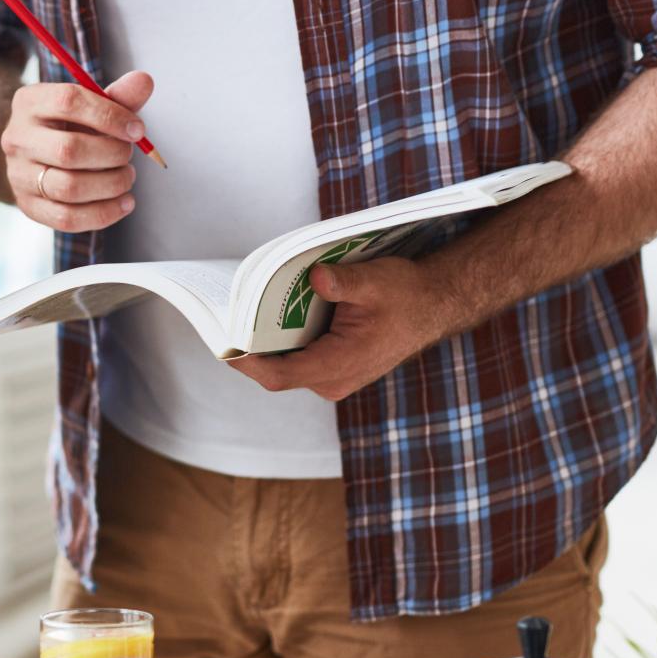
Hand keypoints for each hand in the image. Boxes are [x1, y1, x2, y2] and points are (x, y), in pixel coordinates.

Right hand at [0, 71, 152, 231]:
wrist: (35, 154)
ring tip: (127, 178)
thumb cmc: (68, 126)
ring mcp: (18, 175)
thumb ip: (118, 97)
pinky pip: (67, 218)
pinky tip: (124, 203)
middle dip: (112, 154)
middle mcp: (17, 138)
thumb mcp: (90, 105)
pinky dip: (104, 213)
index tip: (138, 130)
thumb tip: (145, 81)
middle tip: (128, 156)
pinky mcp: (28, 206)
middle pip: (68, 150)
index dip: (110, 116)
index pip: (69, 101)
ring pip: (69, 188)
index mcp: (30, 102)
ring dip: (110, 185)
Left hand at [226, 259, 449, 400]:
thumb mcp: (375, 281)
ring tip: (241, 312)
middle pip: (274, 371)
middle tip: (225, 316)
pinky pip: (295, 359)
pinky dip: (280, 340)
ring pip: (283, 365)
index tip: (223, 343)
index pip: (278, 376)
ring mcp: (331, 377)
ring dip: (263, 342)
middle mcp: (331, 380)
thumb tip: (316, 277)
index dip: (246, 363)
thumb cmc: (406, 295)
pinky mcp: (331, 368)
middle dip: (249, 347)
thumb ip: (344, 282)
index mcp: (340, 365)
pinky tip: (269, 315)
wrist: (433, 306)